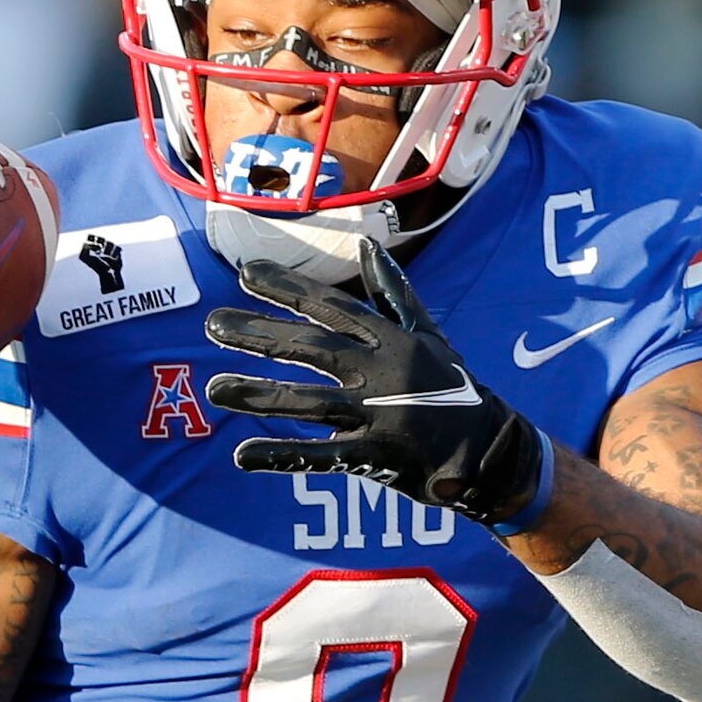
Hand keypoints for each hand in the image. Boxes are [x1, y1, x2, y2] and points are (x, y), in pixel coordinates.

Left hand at [204, 241, 542, 525]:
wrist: (490, 451)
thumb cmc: (453, 388)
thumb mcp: (429, 334)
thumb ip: (394, 292)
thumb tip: (367, 246)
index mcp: (390, 340)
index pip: (330, 307)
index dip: (287, 288)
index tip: (245, 273)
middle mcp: (380, 371)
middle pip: (310, 349)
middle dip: (258, 335)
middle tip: (211, 324)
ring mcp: (378, 414)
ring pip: (307, 401)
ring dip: (257, 395)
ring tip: (213, 391)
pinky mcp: (375, 456)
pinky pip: (321, 455)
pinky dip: (281, 455)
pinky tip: (242, 454)